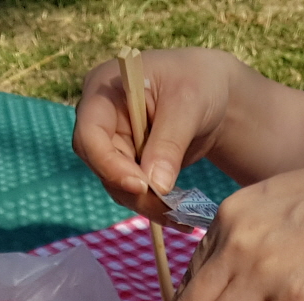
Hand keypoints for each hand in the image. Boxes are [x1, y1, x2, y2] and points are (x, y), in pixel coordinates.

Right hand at [73, 49, 237, 223]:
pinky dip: (155, 205)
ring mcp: (113, 144)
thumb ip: (169, 143)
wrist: (213, 93)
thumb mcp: (188, 104)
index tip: (141, 185)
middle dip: (133, 190)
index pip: (89, 134)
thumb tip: (154, 187)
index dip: (108, 164)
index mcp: (104, 90)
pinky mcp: (129, 165)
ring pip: (116, 185)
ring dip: (146, 204)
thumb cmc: (198, 82)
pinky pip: (134, 192)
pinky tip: (180, 214)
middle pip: (101, 165)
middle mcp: (101, 120)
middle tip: (168, 207)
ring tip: (180, 214)